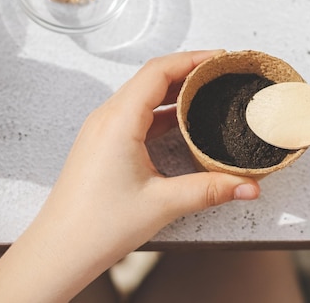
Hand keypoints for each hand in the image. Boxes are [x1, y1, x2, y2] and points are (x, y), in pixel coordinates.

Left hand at [0, 50, 259, 302]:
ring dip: (174, 90)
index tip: (220, 58)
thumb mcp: (162, 204)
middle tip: (220, 73)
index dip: (192, 59)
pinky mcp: (103, 143)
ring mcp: (102, 129)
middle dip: (187, 71)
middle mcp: (107, 117)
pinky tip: (182, 121)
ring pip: (143, 96)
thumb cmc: (98, 226)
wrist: (59, 251)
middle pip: (151, 78)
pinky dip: (161, 111)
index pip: (158, 71)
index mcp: (118, 120)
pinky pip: (135, 114)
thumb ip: (210, 190)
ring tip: (207, 92)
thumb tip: (250, 186)